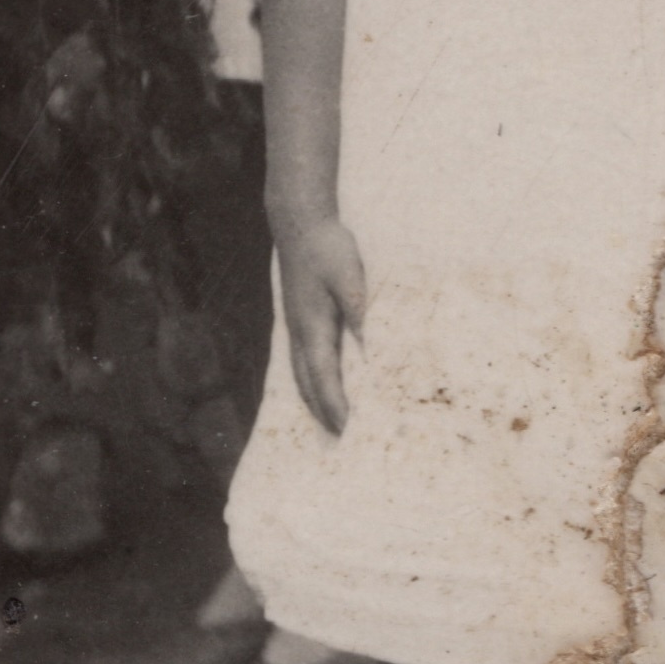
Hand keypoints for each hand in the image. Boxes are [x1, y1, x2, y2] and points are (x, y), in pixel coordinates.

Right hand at [276, 213, 366, 434]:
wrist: (299, 223)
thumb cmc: (328, 248)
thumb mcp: (349, 277)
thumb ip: (359, 311)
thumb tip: (369, 346)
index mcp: (313, 328)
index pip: (324, 378)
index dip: (335, 406)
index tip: (348, 429)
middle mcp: (299, 332)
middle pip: (308, 384)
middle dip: (323, 412)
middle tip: (342, 439)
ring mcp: (295, 326)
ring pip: (301, 374)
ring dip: (313, 400)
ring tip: (329, 422)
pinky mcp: (297, 317)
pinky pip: (301, 360)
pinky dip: (310, 380)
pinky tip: (319, 382)